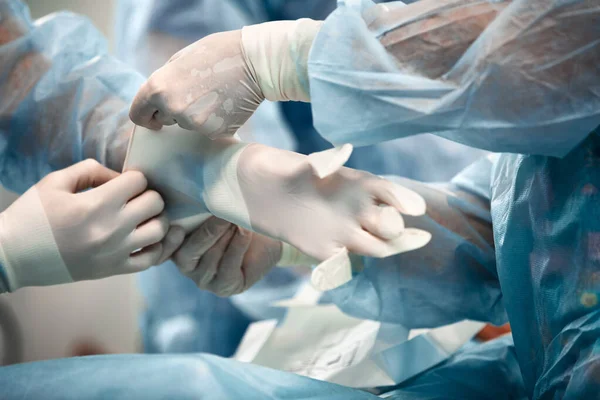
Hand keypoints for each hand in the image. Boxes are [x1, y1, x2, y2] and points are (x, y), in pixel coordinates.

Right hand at [0, 160, 184, 289]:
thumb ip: (91, 170)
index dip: (134, 177)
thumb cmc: (32, 215)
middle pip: (155, 203)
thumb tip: (120, 175)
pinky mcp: (113, 270)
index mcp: (96, 203)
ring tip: (143, 217)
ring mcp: (115, 252)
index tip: (124, 183)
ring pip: (159, 231)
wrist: (12, 256)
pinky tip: (146, 238)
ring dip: (156, 219)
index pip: (139, 181)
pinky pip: (150, 259)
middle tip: (135, 198)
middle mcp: (112, 228)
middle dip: (148, 195)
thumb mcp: (55, 181)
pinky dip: (155, 247)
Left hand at [129, 20, 321, 135]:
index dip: (146, 117)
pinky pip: (208, 131)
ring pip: (188, 125)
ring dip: (196, 115)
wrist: (254, 63)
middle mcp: (173, 109)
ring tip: (214, 95)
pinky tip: (226, 105)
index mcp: (158, 88)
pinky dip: (214, 122)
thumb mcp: (179, 61)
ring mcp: (195, 124)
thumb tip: (156, 103)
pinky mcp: (215, 133)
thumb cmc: (217, 54)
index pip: (138, 115)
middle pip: (166, 120)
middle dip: (175, 111)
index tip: (155, 118)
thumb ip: (163, 83)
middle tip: (196, 93)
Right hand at [172, 217, 281, 296]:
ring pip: (210, 258)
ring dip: (225, 236)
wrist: (264, 232)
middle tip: (223, 212)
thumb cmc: (234, 215)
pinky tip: (246, 231)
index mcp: (174, 245)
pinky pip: (228, 267)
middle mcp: (185, 265)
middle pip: (187, 253)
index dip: (168, 240)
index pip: (163, 247)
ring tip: (237, 220)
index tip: (178, 228)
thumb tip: (201, 193)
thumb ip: (202, 206)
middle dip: (208, 231)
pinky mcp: (224, 287)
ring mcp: (203, 279)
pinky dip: (237, 246)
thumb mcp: (215, 208)